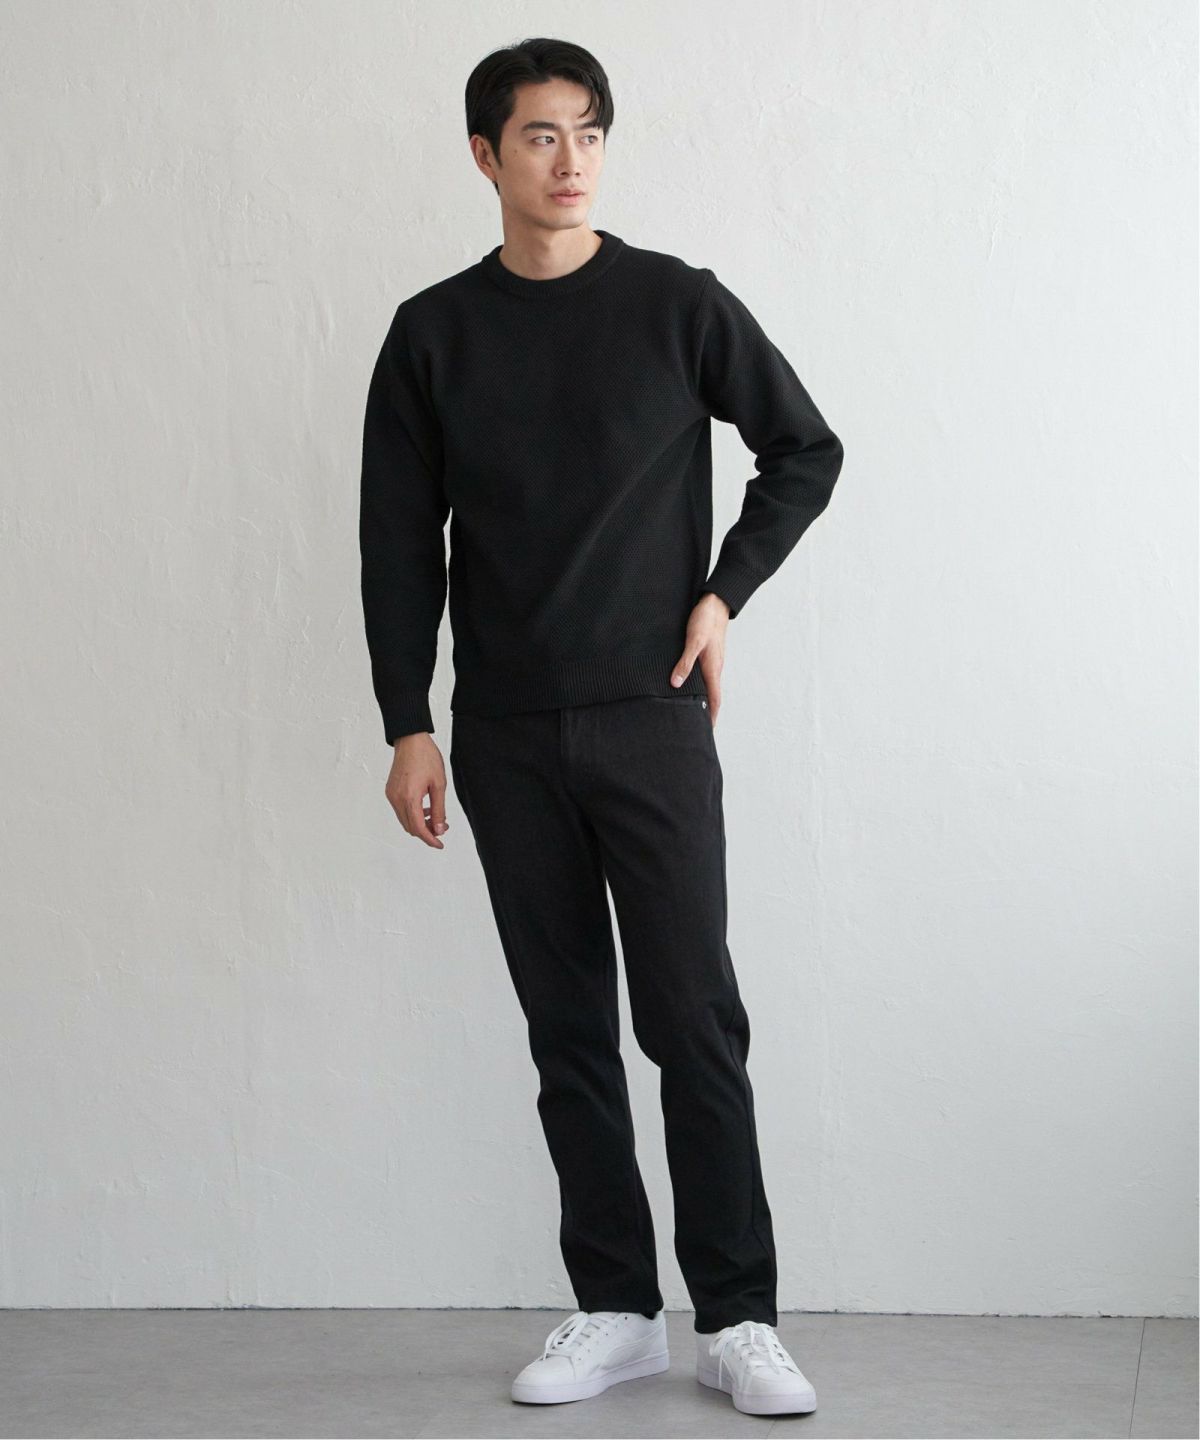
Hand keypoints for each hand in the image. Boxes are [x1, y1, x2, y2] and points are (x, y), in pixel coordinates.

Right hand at [386, 733, 449, 847]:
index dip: (430, 839)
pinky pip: (401, 810)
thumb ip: (439, 809)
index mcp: (409, 797)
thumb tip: (440, 829)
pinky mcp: (390, 791)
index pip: (418, 828)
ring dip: (419, 823)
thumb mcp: (439, 784)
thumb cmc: (426, 758)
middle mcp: (396, 799)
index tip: (439, 844)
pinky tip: (425, 807)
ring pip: (405, 820)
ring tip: (436, 816)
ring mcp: (391, 795)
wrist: (410, 740)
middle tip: (442, 827)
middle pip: (410, 827)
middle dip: (426, 831)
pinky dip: (412, 814)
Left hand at [670, 592, 728, 724]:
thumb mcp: (693, 641)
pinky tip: (689, 686)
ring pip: (708, 686)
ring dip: (703, 699)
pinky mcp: (707, 654)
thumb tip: (677, 684)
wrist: (716, 603)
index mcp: (713, 668)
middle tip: (697, 727)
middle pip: (712, 696)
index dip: (711, 716)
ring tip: (693, 711)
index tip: (707, 731)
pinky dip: (699, 686)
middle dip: (707, 712)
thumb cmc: (705, 621)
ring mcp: (712, 661)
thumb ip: (685, 662)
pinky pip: (704, 676)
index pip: (714, 699)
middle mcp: (714, 668)